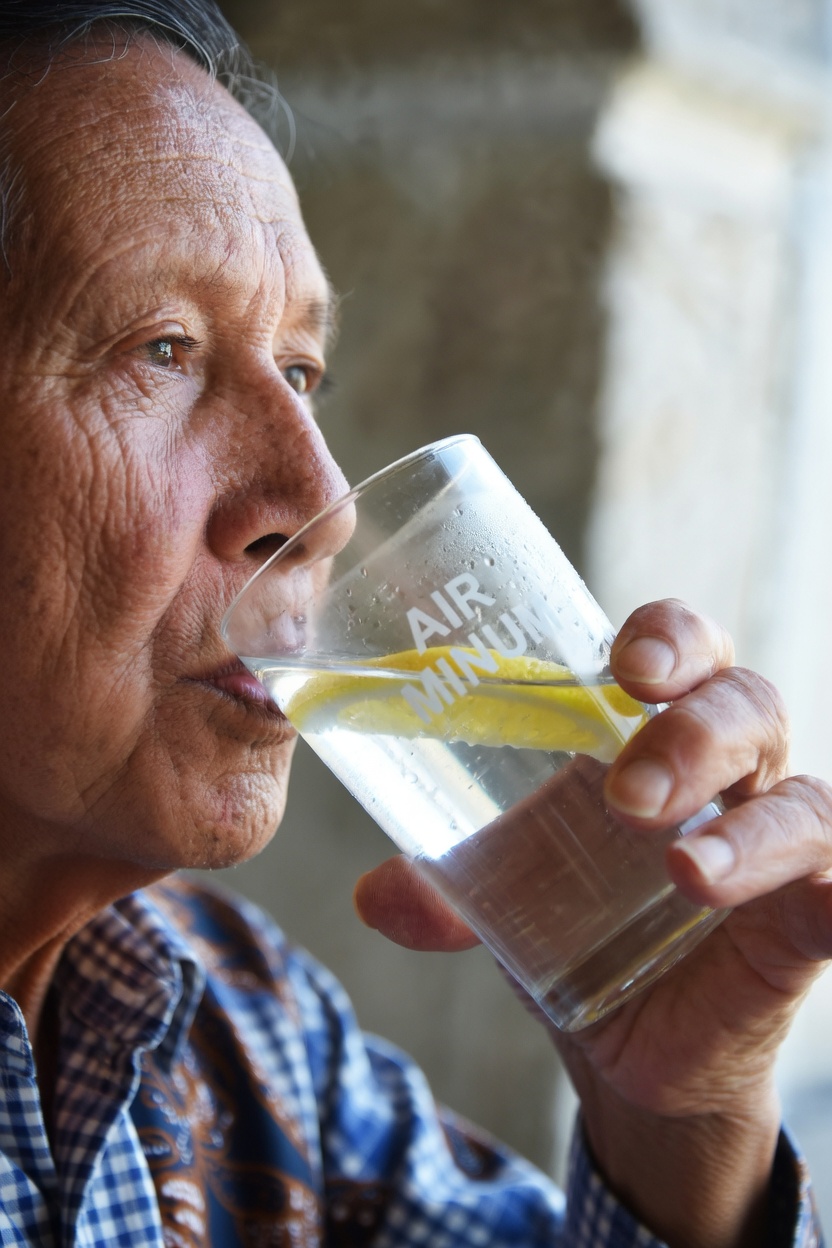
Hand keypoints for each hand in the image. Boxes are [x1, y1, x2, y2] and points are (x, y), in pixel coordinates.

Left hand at [354, 599, 831, 1247]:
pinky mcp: (802, 917)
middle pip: (745, 703)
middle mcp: (727, 768)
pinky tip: (780, 895)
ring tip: (678, 868)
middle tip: (625, 789)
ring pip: (798, 796)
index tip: (622, 658)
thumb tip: (374, 899)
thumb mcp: (500, 888)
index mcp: (651, 727)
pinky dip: (816, 878)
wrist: (624, 1037)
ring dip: (742, 826)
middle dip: (693, 731)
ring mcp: (772, 838)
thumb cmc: (569, 915)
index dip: (667, 634)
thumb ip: (443, 885)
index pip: (681, 646)